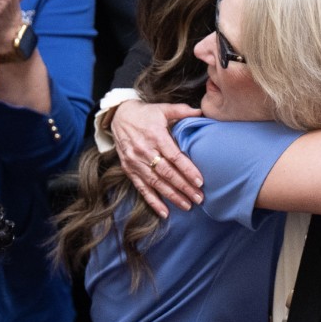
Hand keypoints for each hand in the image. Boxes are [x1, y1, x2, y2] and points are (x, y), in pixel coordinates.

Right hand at [113, 99, 202, 214]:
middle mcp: (144, 151)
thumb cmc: (145, 113)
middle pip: (167, 173)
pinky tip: (165, 212)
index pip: (174, 157)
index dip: (187, 170)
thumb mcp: (162, 108)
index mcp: (155, 136)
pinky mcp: (129, 170)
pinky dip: (153, 202)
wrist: (118, 117)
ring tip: (187, 205)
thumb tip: (202, 111)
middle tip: (199, 198)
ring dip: (172, 196)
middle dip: (184, 187)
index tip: (200, 181)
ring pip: (156, 183)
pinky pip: (142, 188)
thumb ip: (182, 111)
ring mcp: (135, 162)